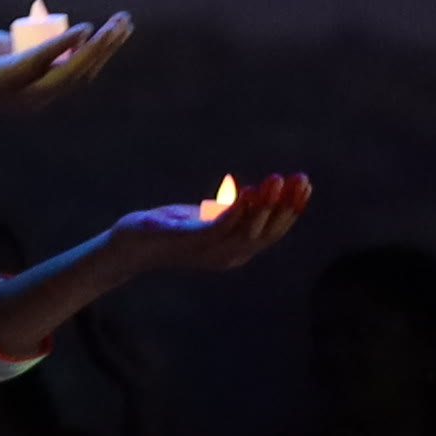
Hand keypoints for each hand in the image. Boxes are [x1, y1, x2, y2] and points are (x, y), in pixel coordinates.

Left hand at [0, 1, 137, 116]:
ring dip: (95, 47)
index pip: (81, 72)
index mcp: (38, 90)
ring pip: (69, 71)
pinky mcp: (4, 81)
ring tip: (113, 25)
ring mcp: (21, 92)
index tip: (121, 27)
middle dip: (108, 46)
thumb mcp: (3, 47)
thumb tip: (45, 23)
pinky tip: (82, 29)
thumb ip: (26, 41)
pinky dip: (62, 46)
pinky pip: (40, 62)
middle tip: (126, 21)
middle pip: (83, 72)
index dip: (103, 51)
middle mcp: (35, 97)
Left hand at [101, 170, 312, 276]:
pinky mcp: (188, 241)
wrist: (130, 243)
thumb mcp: (208, 219)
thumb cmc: (170, 229)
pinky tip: (246, 190)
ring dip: (265, 204)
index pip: (273, 232)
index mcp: (236, 251)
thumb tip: (254, 195)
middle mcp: (227, 256)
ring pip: (246, 231)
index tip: (305, 183)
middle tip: (300, 178)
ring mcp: (209, 251)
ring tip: (276, 179)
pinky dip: (236, 211)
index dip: (292, 209)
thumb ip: (232, 211)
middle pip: (267, 233)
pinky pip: (219, 228)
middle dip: (286, 206)